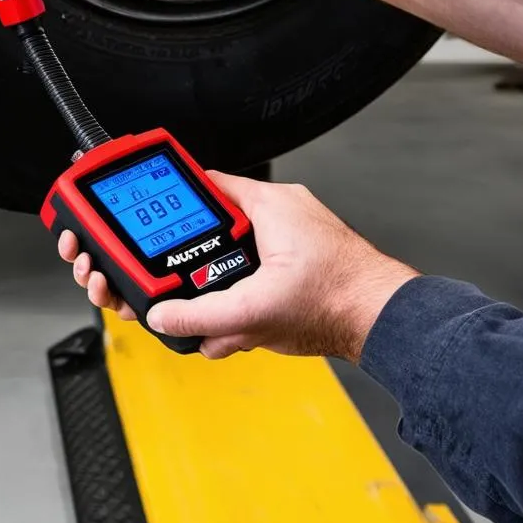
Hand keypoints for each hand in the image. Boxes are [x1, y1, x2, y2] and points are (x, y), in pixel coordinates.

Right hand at [58, 171, 417, 361]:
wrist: (382, 324)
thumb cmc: (339, 295)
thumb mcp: (256, 308)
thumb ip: (202, 314)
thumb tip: (162, 316)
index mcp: (266, 204)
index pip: (202, 185)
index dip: (168, 199)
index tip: (140, 213)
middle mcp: (272, 219)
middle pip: (206, 234)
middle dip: (187, 271)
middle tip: (165, 287)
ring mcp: (281, 248)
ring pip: (224, 268)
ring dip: (214, 301)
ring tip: (217, 326)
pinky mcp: (288, 275)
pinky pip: (246, 289)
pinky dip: (237, 315)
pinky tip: (238, 337)